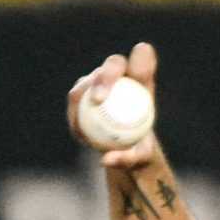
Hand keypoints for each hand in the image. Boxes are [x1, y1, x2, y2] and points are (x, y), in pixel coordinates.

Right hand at [68, 41, 159, 172]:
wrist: (124, 145)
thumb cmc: (139, 147)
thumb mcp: (140, 157)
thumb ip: (130, 158)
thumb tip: (106, 160)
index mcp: (142, 80)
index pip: (143, 61)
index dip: (141, 59)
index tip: (138, 73)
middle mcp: (121, 75)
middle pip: (113, 63)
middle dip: (106, 75)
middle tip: (98, 99)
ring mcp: (99, 80)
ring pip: (88, 81)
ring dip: (83, 96)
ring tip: (82, 123)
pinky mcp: (82, 91)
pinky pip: (75, 100)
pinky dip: (75, 115)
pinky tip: (78, 133)